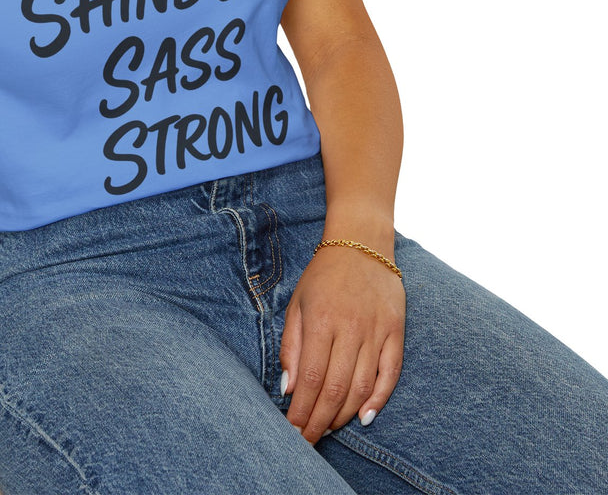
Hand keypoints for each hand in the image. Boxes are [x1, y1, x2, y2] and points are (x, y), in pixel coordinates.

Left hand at [280, 244, 405, 442]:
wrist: (361, 244)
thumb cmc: (323, 276)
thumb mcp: (297, 304)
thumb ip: (291, 346)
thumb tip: (288, 388)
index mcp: (321, 321)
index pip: (311, 378)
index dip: (302, 410)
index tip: (293, 431)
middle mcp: (350, 328)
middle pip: (335, 388)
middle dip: (320, 421)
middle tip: (308, 441)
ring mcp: (376, 331)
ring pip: (362, 386)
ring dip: (344, 414)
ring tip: (329, 429)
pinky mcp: (396, 332)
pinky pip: (390, 373)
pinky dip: (379, 399)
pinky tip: (364, 417)